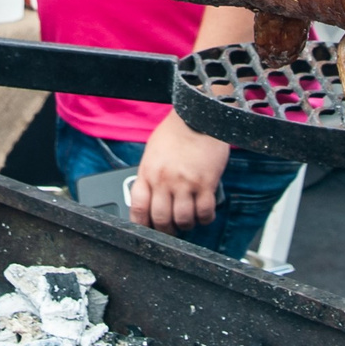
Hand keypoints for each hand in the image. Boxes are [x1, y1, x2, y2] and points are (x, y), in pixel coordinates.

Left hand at [129, 113, 228, 234]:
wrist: (199, 115)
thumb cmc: (176, 132)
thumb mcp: (153, 152)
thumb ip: (150, 175)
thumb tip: (149, 199)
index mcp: (148, 172)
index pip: (138, 208)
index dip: (141, 225)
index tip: (147, 230)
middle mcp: (164, 180)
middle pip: (162, 219)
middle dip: (167, 230)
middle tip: (172, 230)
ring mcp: (186, 183)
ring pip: (184, 220)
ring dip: (187, 225)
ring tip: (189, 220)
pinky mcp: (206, 183)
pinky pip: (205, 213)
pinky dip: (205, 219)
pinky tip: (204, 214)